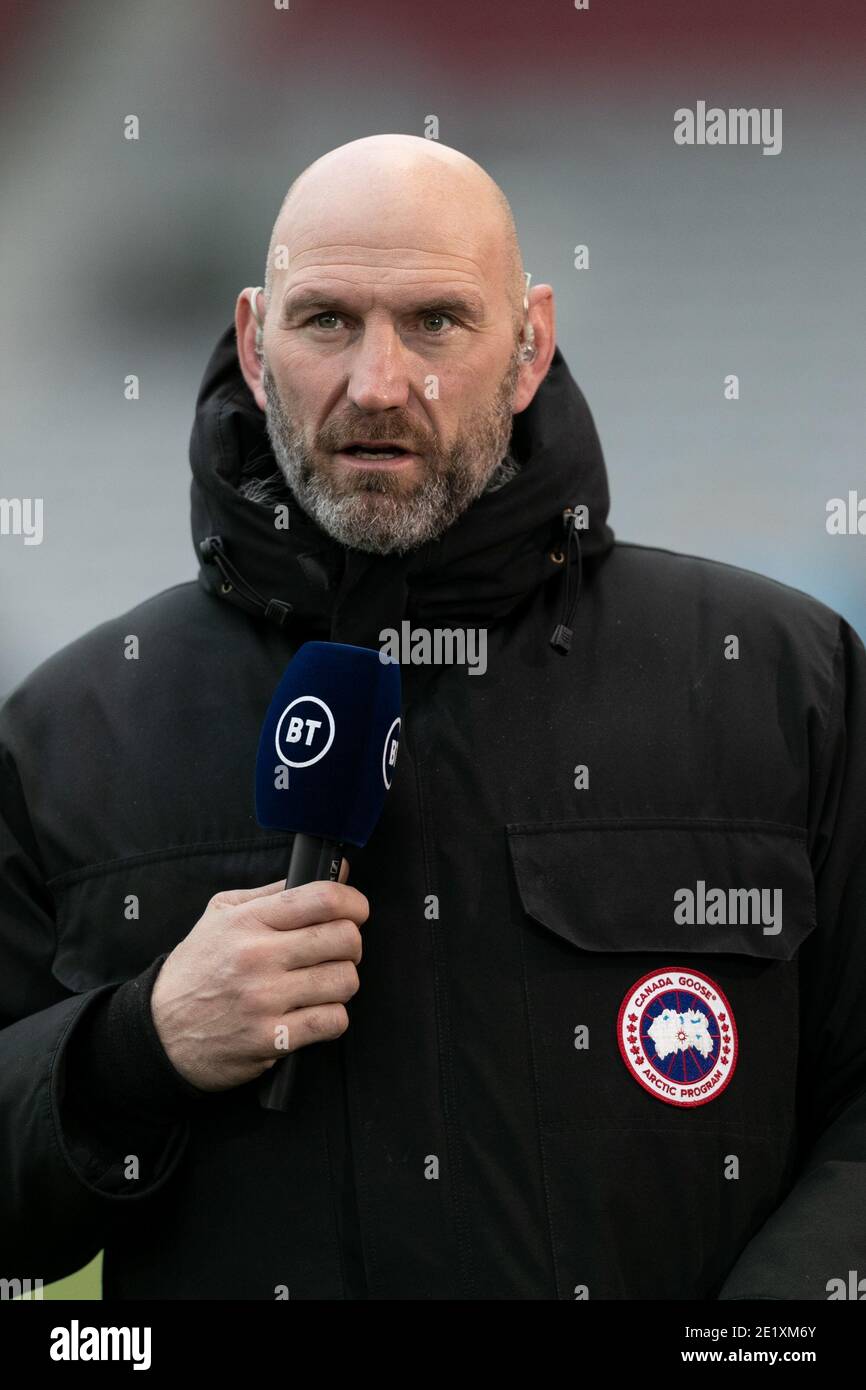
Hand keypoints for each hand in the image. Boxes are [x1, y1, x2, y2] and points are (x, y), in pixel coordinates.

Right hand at [150, 859, 368, 1090]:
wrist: (160, 1031)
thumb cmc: (197, 968)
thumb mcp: (223, 915)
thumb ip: (277, 891)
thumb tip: (336, 871)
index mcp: (248, 921)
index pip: (323, 899)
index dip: (354, 902)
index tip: (356, 910)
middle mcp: (257, 957)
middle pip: (344, 938)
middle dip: (351, 943)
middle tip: (337, 950)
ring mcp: (264, 1000)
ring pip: (345, 981)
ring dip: (342, 982)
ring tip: (322, 982)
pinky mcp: (271, 1039)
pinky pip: (333, 1021)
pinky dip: (332, 1017)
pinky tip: (314, 1011)